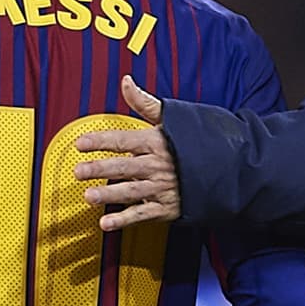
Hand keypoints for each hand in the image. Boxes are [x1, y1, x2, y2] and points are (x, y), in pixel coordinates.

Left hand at [74, 75, 180, 230]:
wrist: (226, 167)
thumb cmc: (194, 140)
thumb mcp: (171, 118)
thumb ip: (143, 102)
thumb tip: (125, 81)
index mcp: (156, 142)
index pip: (124, 140)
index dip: (101, 140)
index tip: (80, 143)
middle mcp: (157, 165)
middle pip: (125, 166)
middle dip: (100, 169)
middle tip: (78, 171)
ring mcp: (162, 188)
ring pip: (131, 192)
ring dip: (109, 195)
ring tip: (88, 196)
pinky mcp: (167, 207)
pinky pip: (143, 214)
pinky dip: (124, 221)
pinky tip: (107, 224)